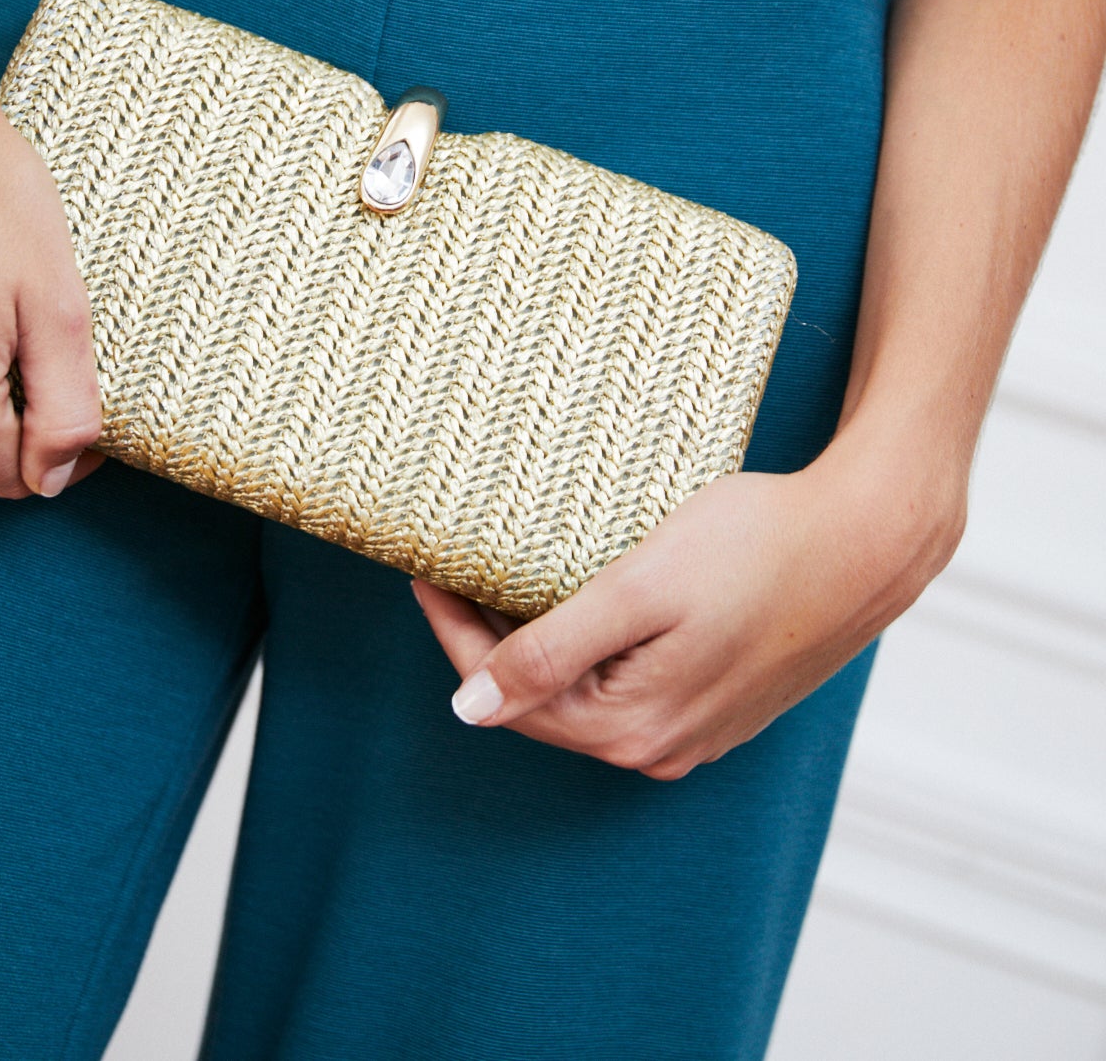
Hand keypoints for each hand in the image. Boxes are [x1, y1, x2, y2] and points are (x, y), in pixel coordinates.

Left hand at [410, 437, 965, 776]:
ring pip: (583, 694)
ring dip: (538, 644)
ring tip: (502, 583)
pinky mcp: (718, 701)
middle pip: (542, 701)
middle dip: (488, 640)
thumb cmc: (754, 549)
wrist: (865, 540)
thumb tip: (469, 709)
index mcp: (630, 728)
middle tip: (452, 574)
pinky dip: (590, 649)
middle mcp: (658, 747)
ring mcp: (693, 729)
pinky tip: (580, 605)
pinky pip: (627, 686)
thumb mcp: (637, 591)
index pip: (506, 692)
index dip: (453, 632)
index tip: (423, 574)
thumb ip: (550, 652)